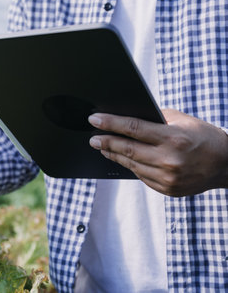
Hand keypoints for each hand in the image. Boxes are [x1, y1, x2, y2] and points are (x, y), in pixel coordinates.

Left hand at [88, 109, 227, 196]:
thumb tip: (128, 117)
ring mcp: (167, 178)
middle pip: (127, 149)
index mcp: (173, 138)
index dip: (110, 123)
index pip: (133, 128)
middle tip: (92, 138)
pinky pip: (141, 176)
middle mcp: (169, 160)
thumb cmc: (204, 137)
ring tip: (103, 147)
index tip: (94, 119)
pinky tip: (122, 158)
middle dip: (106, 142)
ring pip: (131, 164)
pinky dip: (130, 166)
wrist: (227, 165)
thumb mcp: (183, 120)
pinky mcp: (167, 189)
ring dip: (114, 155)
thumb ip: (156, 118)